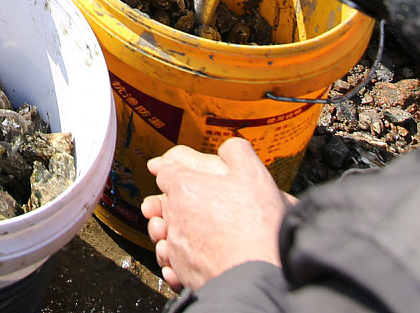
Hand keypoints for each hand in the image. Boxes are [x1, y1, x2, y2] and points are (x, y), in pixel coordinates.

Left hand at [141, 137, 291, 291]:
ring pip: (166, 234)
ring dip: (172, 230)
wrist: (256, 272)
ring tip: (189, 229)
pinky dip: (177, 258)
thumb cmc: (255, 225)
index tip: (165, 167)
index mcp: (185, 187)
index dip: (169, 167)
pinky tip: (191, 256)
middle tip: (186, 201)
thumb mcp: (253, 174)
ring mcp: (177, 246)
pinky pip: (172, 262)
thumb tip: (230, 147)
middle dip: (171, 200)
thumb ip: (237, 152)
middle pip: (164, 203)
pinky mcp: (183, 271)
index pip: (166, 171)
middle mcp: (175, 216)